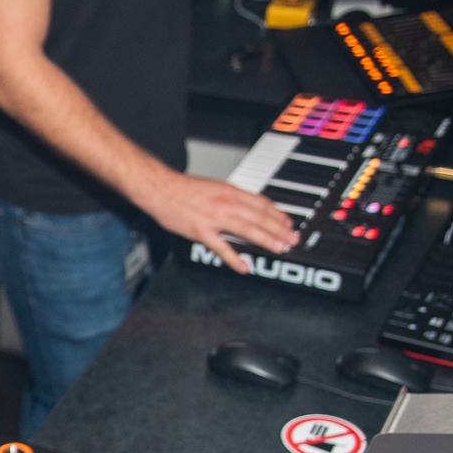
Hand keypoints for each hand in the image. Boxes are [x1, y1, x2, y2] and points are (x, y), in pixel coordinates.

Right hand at [136, 168, 297, 272]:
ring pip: (247, 230)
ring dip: (266, 240)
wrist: (160, 188)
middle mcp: (226, 203)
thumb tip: (247, 207)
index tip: (288, 224)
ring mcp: (214, 218)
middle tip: (292, 239)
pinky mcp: (201, 232)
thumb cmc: (183, 188)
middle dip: (279, 229)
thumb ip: (231, 197)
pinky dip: (235, 259)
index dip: (277, 214)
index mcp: (230, 191)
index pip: (261, 203)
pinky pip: (222, 248)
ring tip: (279, 248)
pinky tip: (245, 266)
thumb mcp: (214, 186)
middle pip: (259, 217)